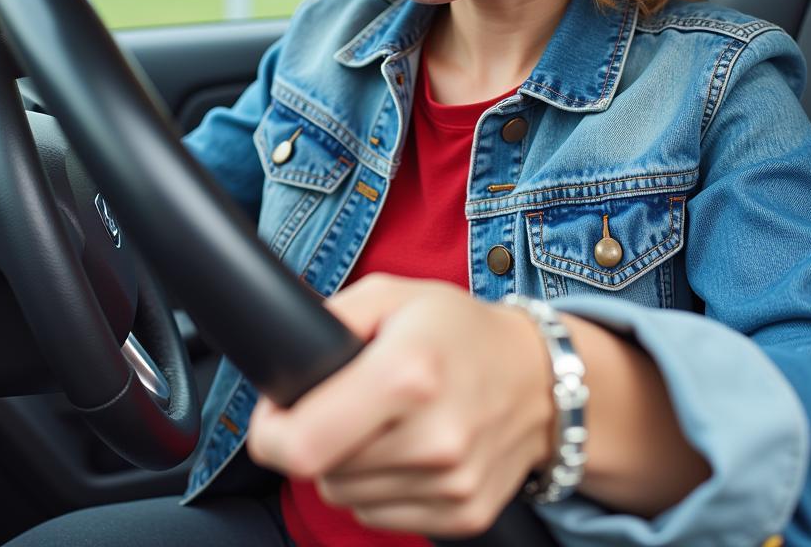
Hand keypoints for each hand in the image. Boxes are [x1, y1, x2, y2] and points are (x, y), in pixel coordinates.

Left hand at [246, 274, 553, 537]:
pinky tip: (407, 448)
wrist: (540, 377)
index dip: (271, 432)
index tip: (275, 413)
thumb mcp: (391, 294)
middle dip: (316, 437)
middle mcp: (433, 437)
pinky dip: (380, 488)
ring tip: (382, 422)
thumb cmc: (459, 329)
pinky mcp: (464, 515)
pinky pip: (381, 516)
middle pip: (320, 471)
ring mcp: (451, 484)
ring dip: (348, 464)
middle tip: (345, 402)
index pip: (303, 445)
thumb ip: (330, 318)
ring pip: (347, 497)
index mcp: (408, 375)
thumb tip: (283, 357)